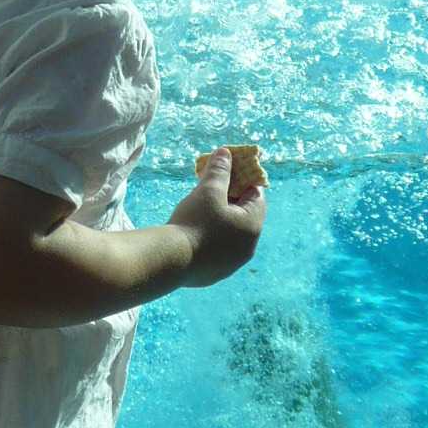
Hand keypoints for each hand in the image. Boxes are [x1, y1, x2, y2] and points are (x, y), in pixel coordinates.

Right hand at [168, 148, 267, 287]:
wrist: (170, 261)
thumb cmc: (194, 221)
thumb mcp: (208, 190)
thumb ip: (220, 170)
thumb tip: (225, 153)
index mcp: (252, 225)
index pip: (256, 195)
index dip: (242, 179)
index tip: (227, 171)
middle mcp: (247, 247)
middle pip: (244, 215)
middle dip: (229, 199)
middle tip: (211, 188)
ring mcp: (232, 264)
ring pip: (230, 234)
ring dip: (220, 220)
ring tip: (200, 209)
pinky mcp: (215, 274)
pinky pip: (217, 251)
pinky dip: (210, 239)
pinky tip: (193, 232)